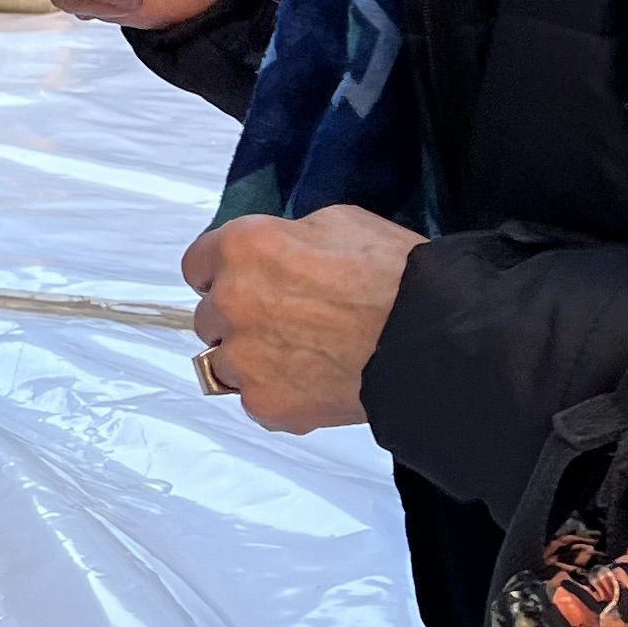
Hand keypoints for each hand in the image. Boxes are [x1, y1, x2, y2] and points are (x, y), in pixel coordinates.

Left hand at [184, 206, 423, 431]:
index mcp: (243, 248)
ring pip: (223, 363)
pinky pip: (254, 400)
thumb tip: (275, 256)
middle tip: (286, 322)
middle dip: (238, 319)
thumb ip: (288, 239)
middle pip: (209, 317)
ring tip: (301, 358)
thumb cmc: (393, 272)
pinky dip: (278, 394)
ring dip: (250, 360)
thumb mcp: (338, 223)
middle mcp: (230, 301)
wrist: (430, 338)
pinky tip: (314, 385)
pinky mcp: (265, 403)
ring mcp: (243, 359)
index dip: (221, 274)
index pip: (197, 265)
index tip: (242, 282)